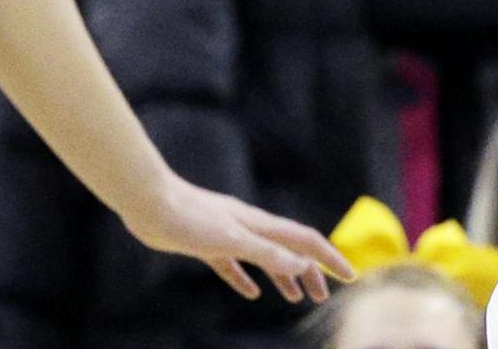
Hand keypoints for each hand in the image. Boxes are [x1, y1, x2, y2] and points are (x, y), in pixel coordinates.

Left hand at [122, 173, 353, 303]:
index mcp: (259, 224)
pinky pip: (234, 265)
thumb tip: (303, 264)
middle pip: (288, 249)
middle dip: (310, 271)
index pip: (305, 241)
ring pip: (264, 257)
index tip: (350, 278)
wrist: (148, 201)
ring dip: (283, 275)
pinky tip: (251, 292)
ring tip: (295, 297)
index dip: (329, 259)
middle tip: (323, 296)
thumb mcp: (232, 239)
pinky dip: (247, 279)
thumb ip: (267, 252)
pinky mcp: (206, 243)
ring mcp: (226, 233)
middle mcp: (247, 226)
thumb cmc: (188, 217)